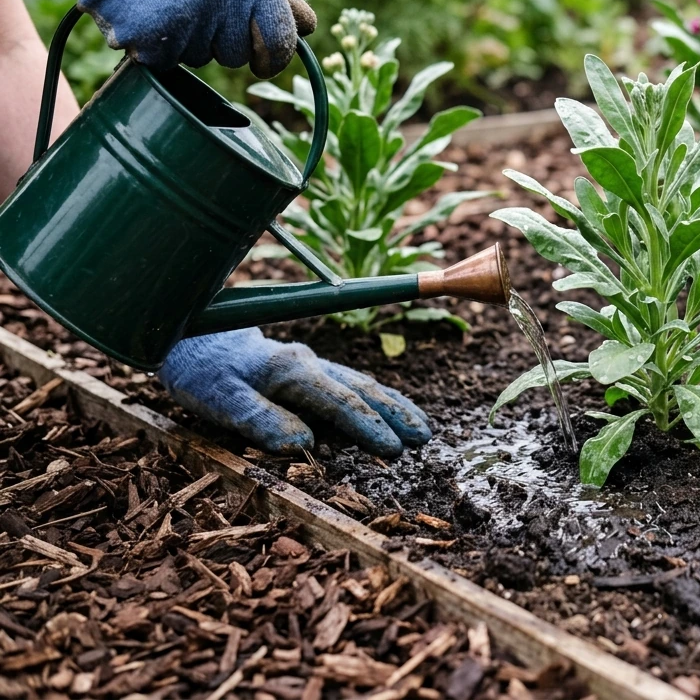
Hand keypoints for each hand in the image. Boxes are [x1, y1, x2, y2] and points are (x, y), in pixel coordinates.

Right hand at [37, 0, 315, 77]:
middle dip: (226, 41)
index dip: (275, 57)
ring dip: (190, 38)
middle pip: (242, 56)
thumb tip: (309, 28)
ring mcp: (187, 19)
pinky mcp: (150, 38)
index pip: (283, 42)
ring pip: (205, 59)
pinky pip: (169, 62)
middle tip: (199, 2)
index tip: (266, 60)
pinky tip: (147, 7)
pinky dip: (158, 45)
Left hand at [159, 329, 430, 456]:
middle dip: (395, 414)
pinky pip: (348, 383)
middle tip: (424, 438)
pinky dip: (375, 397)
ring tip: (421, 427)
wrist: (189, 336)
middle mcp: (307, 363)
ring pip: (360, 383)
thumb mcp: (218, 399)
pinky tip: (386, 410)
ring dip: (392, 405)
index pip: (340, 402)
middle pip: (362, 389)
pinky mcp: (304, 369)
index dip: (369, 427)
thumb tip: (304, 444)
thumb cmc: (201, 372)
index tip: (394, 450)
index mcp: (291, 371)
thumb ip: (260, 419)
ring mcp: (308, 364)